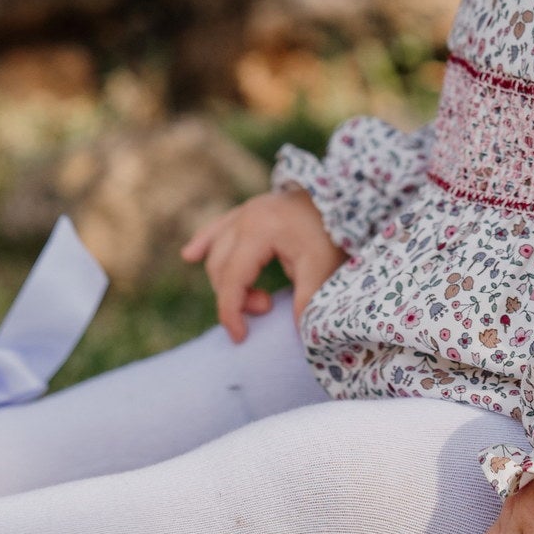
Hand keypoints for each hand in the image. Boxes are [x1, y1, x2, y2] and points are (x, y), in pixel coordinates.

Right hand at [179, 189, 346, 341]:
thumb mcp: (322, 268)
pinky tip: (190, 255)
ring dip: (228, 280)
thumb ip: (306, 301)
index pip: (231, 280)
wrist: (344, 196)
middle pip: (219, 268)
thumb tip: (298, 335)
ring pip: (216, 253)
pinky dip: (204, 244)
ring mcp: (243, 212)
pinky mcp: (248, 211)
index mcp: (258, 230)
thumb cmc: (333, 231)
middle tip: (267, 307)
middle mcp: (243, 218)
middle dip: (236, 298)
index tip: (240, 337)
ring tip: (260, 296)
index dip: (231, 313)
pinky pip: (216, 229)